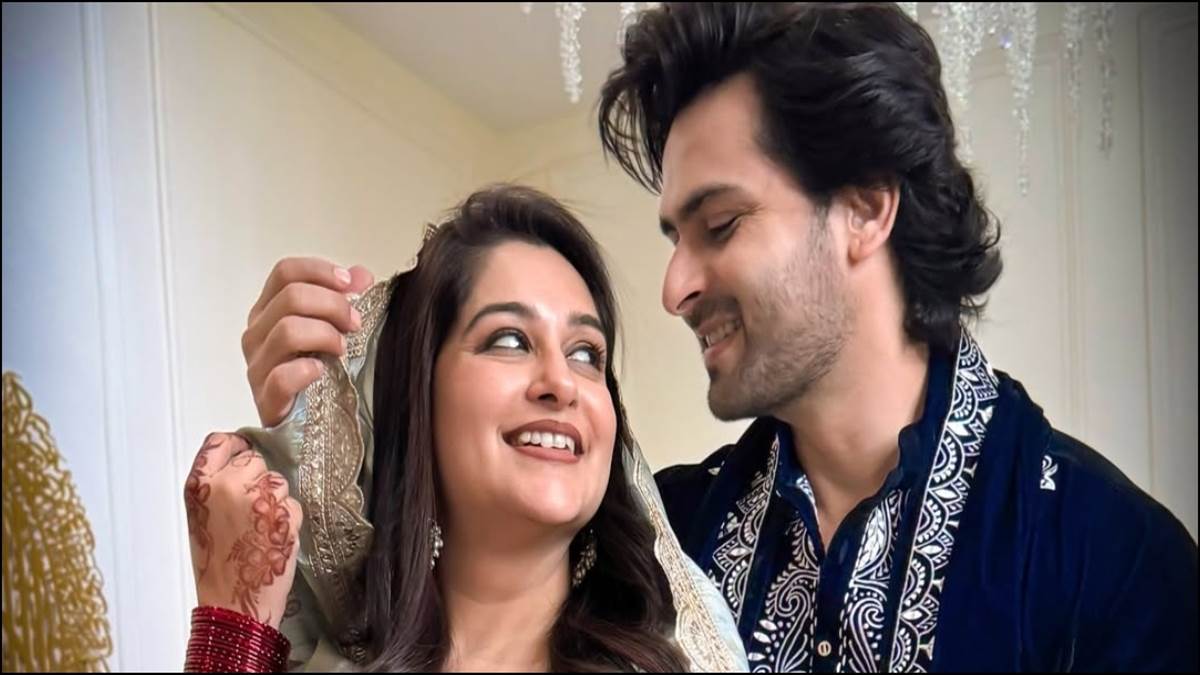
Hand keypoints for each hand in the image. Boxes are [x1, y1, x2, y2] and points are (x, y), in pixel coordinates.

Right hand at [184, 432, 300, 628]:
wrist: (233, 602)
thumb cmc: (217, 565)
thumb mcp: (201, 517)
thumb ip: (215, 485)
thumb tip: (237, 462)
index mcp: (200, 486)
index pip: (219, 443)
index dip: (235, 445)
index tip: (241, 448)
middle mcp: (227, 486)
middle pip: (253, 459)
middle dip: (256, 479)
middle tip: (249, 508)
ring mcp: (258, 498)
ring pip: (277, 480)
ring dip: (274, 498)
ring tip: (258, 527)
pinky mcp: (284, 512)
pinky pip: (292, 502)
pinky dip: (287, 517)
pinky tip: (271, 536)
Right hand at [242, 257, 373, 425]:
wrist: (306, 422)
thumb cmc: (318, 370)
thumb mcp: (331, 328)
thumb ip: (345, 298)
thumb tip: (362, 274)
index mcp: (269, 310)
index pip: (285, 272)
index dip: (320, 271)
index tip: (351, 284)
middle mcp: (257, 333)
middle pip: (290, 296)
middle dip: (333, 304)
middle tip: (355, 323)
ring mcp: (257, 365)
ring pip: (287, 330)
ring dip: (325, 334)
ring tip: (343, 349)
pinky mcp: (265, 398)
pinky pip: (281, 376)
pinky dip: (306, 370)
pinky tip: (322, 371)